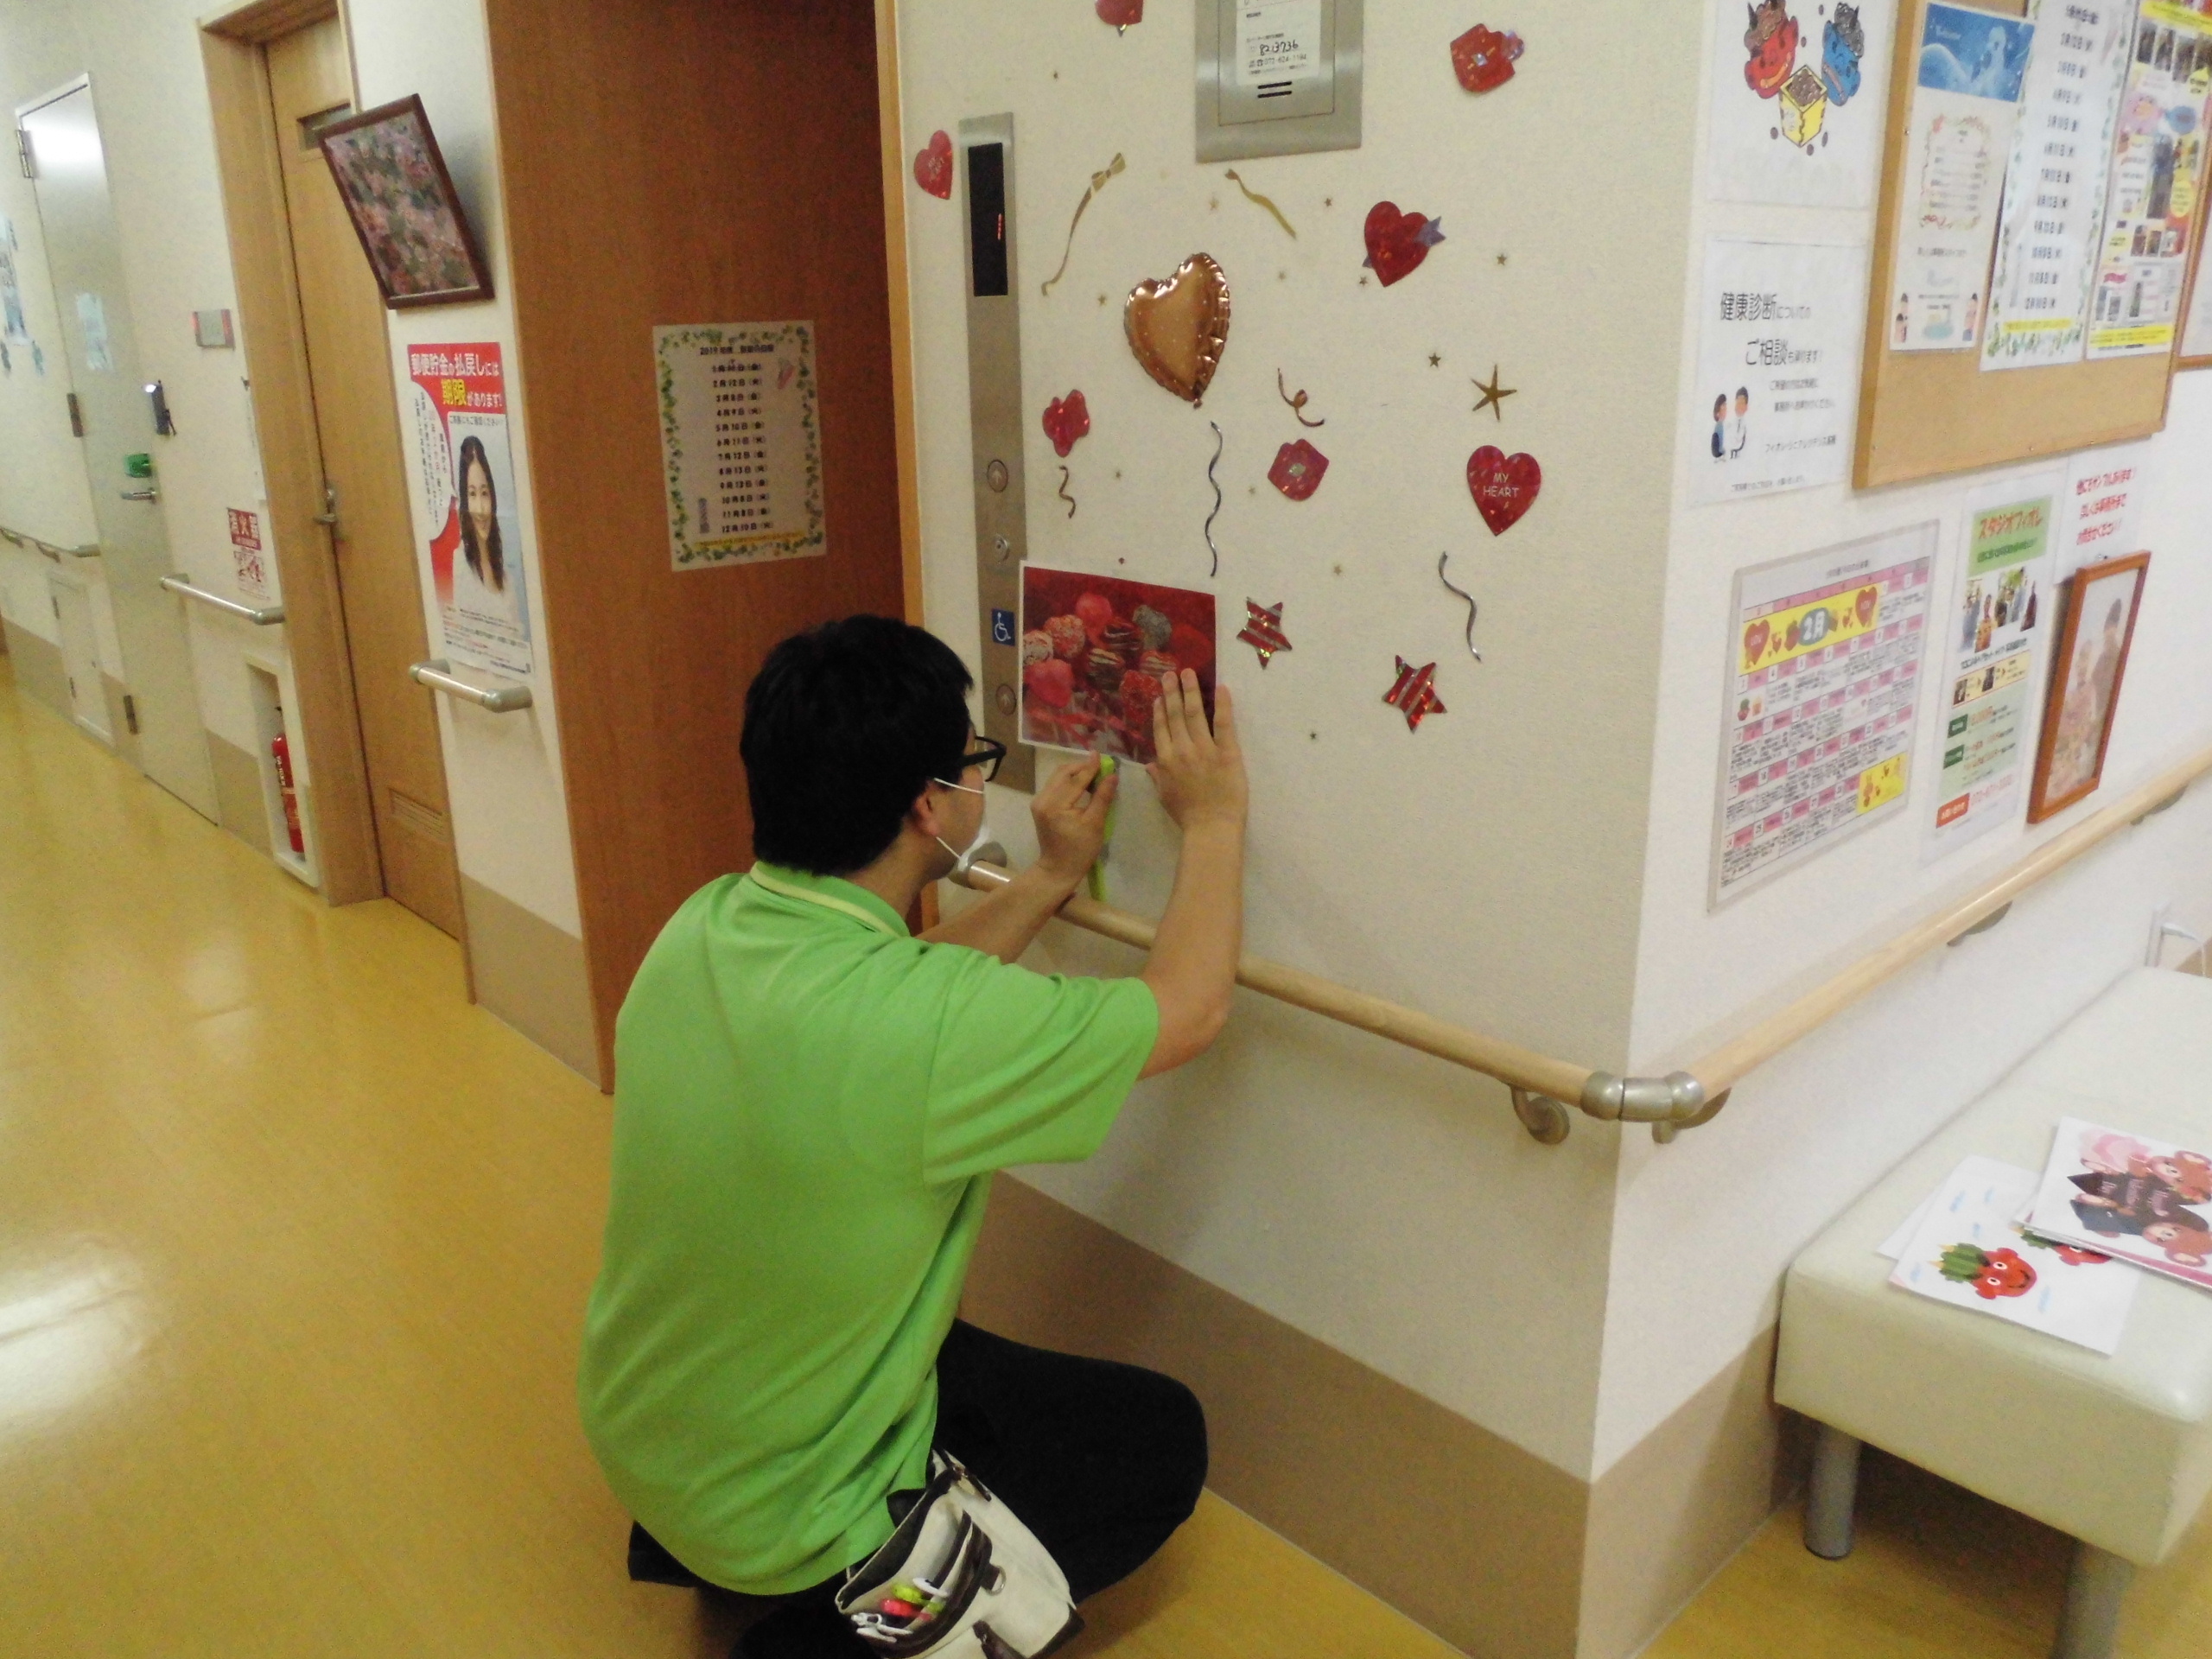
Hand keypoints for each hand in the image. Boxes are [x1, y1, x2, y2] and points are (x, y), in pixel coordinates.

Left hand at [1031, 755, 1116, 886]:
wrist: (1058, 869)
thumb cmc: (1079, 851)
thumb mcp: (1095, 824)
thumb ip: (1102, 797)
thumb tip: (1112, 775)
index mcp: (1055, 805)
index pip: (1075, 780)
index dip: (1090, 767)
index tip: (1101, 755)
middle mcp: (1043, 799)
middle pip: (1063, 773)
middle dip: (1082, 767)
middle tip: (1100, 766)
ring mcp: (1039, 802)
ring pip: (1058, 777)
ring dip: (1075, 773)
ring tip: (1094, 774)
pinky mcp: (1040, 805)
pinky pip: (1055, 785)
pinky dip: (1069, 781)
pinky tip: (1082, 784)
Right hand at [1148, 671, 1245, 833]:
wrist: (1211, 827)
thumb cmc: (1188, 816)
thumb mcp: (1165, 797)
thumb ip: (1157, 778)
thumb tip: (1150, 765)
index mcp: (1165, 761)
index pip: (1161, 729)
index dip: (1159, 711)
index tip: (1158, 696)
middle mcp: (1182, 750)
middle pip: (1175, 716)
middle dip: (1172, 693)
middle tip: (1170, 673)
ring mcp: (1204, 749)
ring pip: (1195, 714)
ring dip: (1191, 691)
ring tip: (1188, 673)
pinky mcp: (1227, 752)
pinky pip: (1224, 724)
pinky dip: (1222, 705)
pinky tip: (1221, 688)